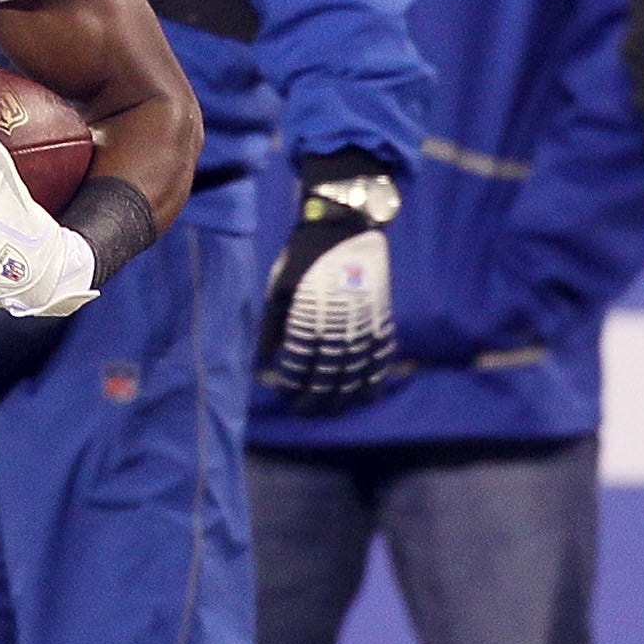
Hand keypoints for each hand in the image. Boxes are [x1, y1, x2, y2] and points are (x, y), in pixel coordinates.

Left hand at [257, 162, 401, 411]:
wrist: (344, 231)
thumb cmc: (303, 260)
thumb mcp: (279, 291)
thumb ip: (273, 329)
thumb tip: (263, 363)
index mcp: (309, 323)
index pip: (300, 367)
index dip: (292, 385)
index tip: (283, 394)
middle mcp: (338, 330)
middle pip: (328, 377)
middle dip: (315, 399)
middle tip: (304, 412)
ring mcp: (362, 327)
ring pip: (356, 373)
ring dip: (344, 396)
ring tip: (332, 411)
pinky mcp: (380, 320)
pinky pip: (380, 357)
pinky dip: (374, 379)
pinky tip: (366, 395)